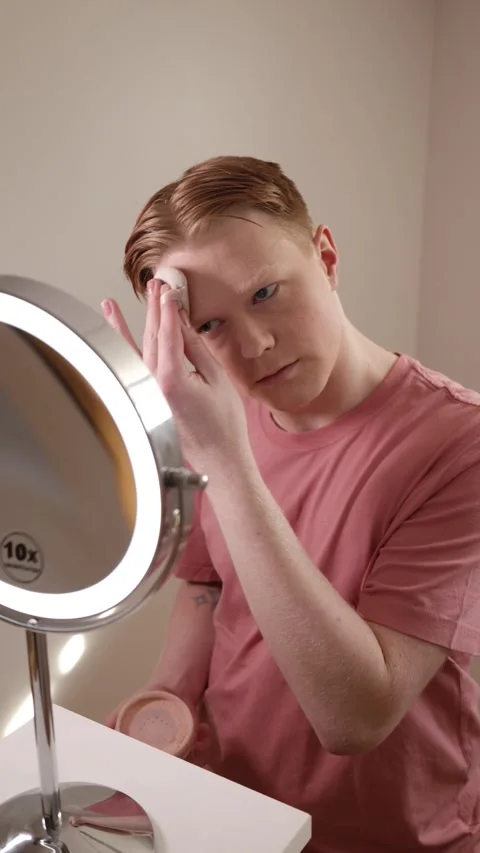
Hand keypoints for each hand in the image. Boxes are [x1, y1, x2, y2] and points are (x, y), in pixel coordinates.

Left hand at [102, 279, 252, 480]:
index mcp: (171, 378)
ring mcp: (147, 391)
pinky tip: (112, 329)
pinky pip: (133, 364)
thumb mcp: (217, 378)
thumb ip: (196, 347)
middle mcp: (153, 384)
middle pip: (151, 335)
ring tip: (122, 300)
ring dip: (132, 321)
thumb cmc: (223, 426)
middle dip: (154, 307)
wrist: (219, 458)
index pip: (167, 331)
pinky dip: (122, 344)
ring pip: (138, 348)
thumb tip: (183, 321)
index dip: (168, 306)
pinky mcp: (148, 397)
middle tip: (157, 284)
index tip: (170, 286)